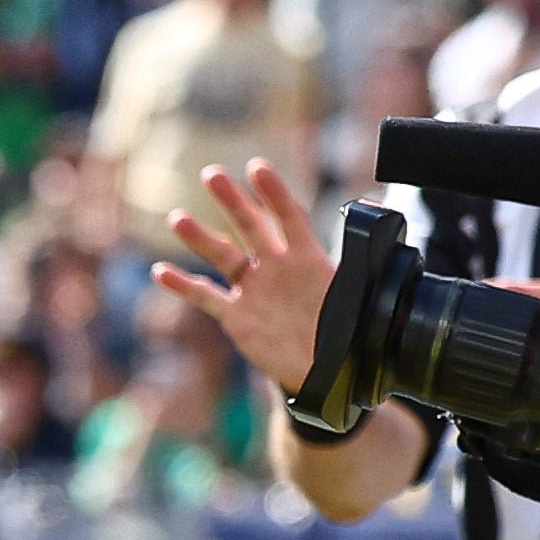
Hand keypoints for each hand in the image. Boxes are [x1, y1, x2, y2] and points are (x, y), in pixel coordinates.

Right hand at [149, 160, 342, 395]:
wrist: (326, 371)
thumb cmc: (346, 335)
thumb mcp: (357, 301)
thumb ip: (358, 273)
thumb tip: (378, 244)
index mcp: (307, 260)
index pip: (289, 218)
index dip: (274, 193)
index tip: (257, 168)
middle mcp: (276, 268)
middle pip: (250, 227)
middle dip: (232, 201)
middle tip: (211, 174)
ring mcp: (254, 291)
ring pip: (223, 256)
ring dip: (200, 237)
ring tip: (178, 218)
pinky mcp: (237, 316)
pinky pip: (207, 297)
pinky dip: (184, 285)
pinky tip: (161, 272)